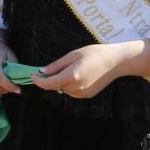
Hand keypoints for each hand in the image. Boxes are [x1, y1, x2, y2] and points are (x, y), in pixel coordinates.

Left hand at [33, 41, 149, 99]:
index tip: (33, 75)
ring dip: (61, 82)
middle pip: (55, 86)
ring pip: (63, 90)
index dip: (38, 81)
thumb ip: (56, 65)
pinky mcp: (87, 95)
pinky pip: (72, 92)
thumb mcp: (73, 55)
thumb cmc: (95, 53)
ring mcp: (82, 93)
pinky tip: (79, 75)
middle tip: (55, 68)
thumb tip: (42, 72)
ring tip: (73, 69)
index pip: (48, 84)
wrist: (116, 62)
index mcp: (72, 76)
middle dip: (51, 79)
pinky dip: (70, 85)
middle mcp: (76, 87)